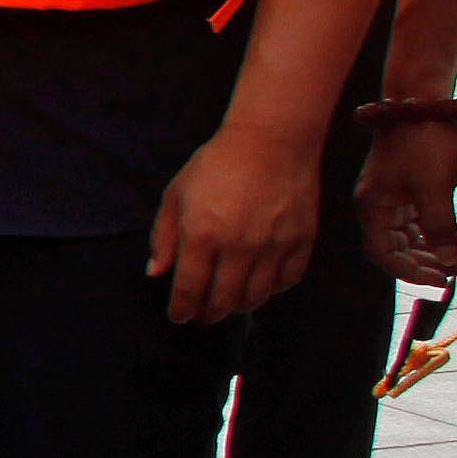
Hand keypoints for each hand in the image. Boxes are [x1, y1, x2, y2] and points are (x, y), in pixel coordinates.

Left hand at [150, 126, 319, 325]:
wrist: (271, 141)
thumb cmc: (216, 165)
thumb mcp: (176, 194)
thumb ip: (163, 237)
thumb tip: (155, 273)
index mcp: (202, 236)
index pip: (189, 290)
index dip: (182, 310)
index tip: (179, 316)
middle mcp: (238, 247)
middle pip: (223, 301)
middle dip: (209, 314)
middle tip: (203, 315)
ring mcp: (273, 246)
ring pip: (255, 297)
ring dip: (239, 306)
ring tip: (229, 303)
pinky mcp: (300, 242)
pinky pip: (287, 282)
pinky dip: (271, 291)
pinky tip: (260, 287)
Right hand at [357, 117, 456, 287]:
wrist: (424, 102)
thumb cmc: (423, 143)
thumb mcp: (434, 189)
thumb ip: (439, 228)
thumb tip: (448, 263)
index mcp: (373, 207)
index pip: (383, 253)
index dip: (409, 271)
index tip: (440, 281)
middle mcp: (377, 205)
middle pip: (394, 248)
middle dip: (423, 263)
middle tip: (454, 275)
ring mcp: (391, 196)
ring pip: (407, 236)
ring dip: (431, 250)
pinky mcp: (406, 187)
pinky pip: (416, 221)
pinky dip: (434, 233)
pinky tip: (454, 240)